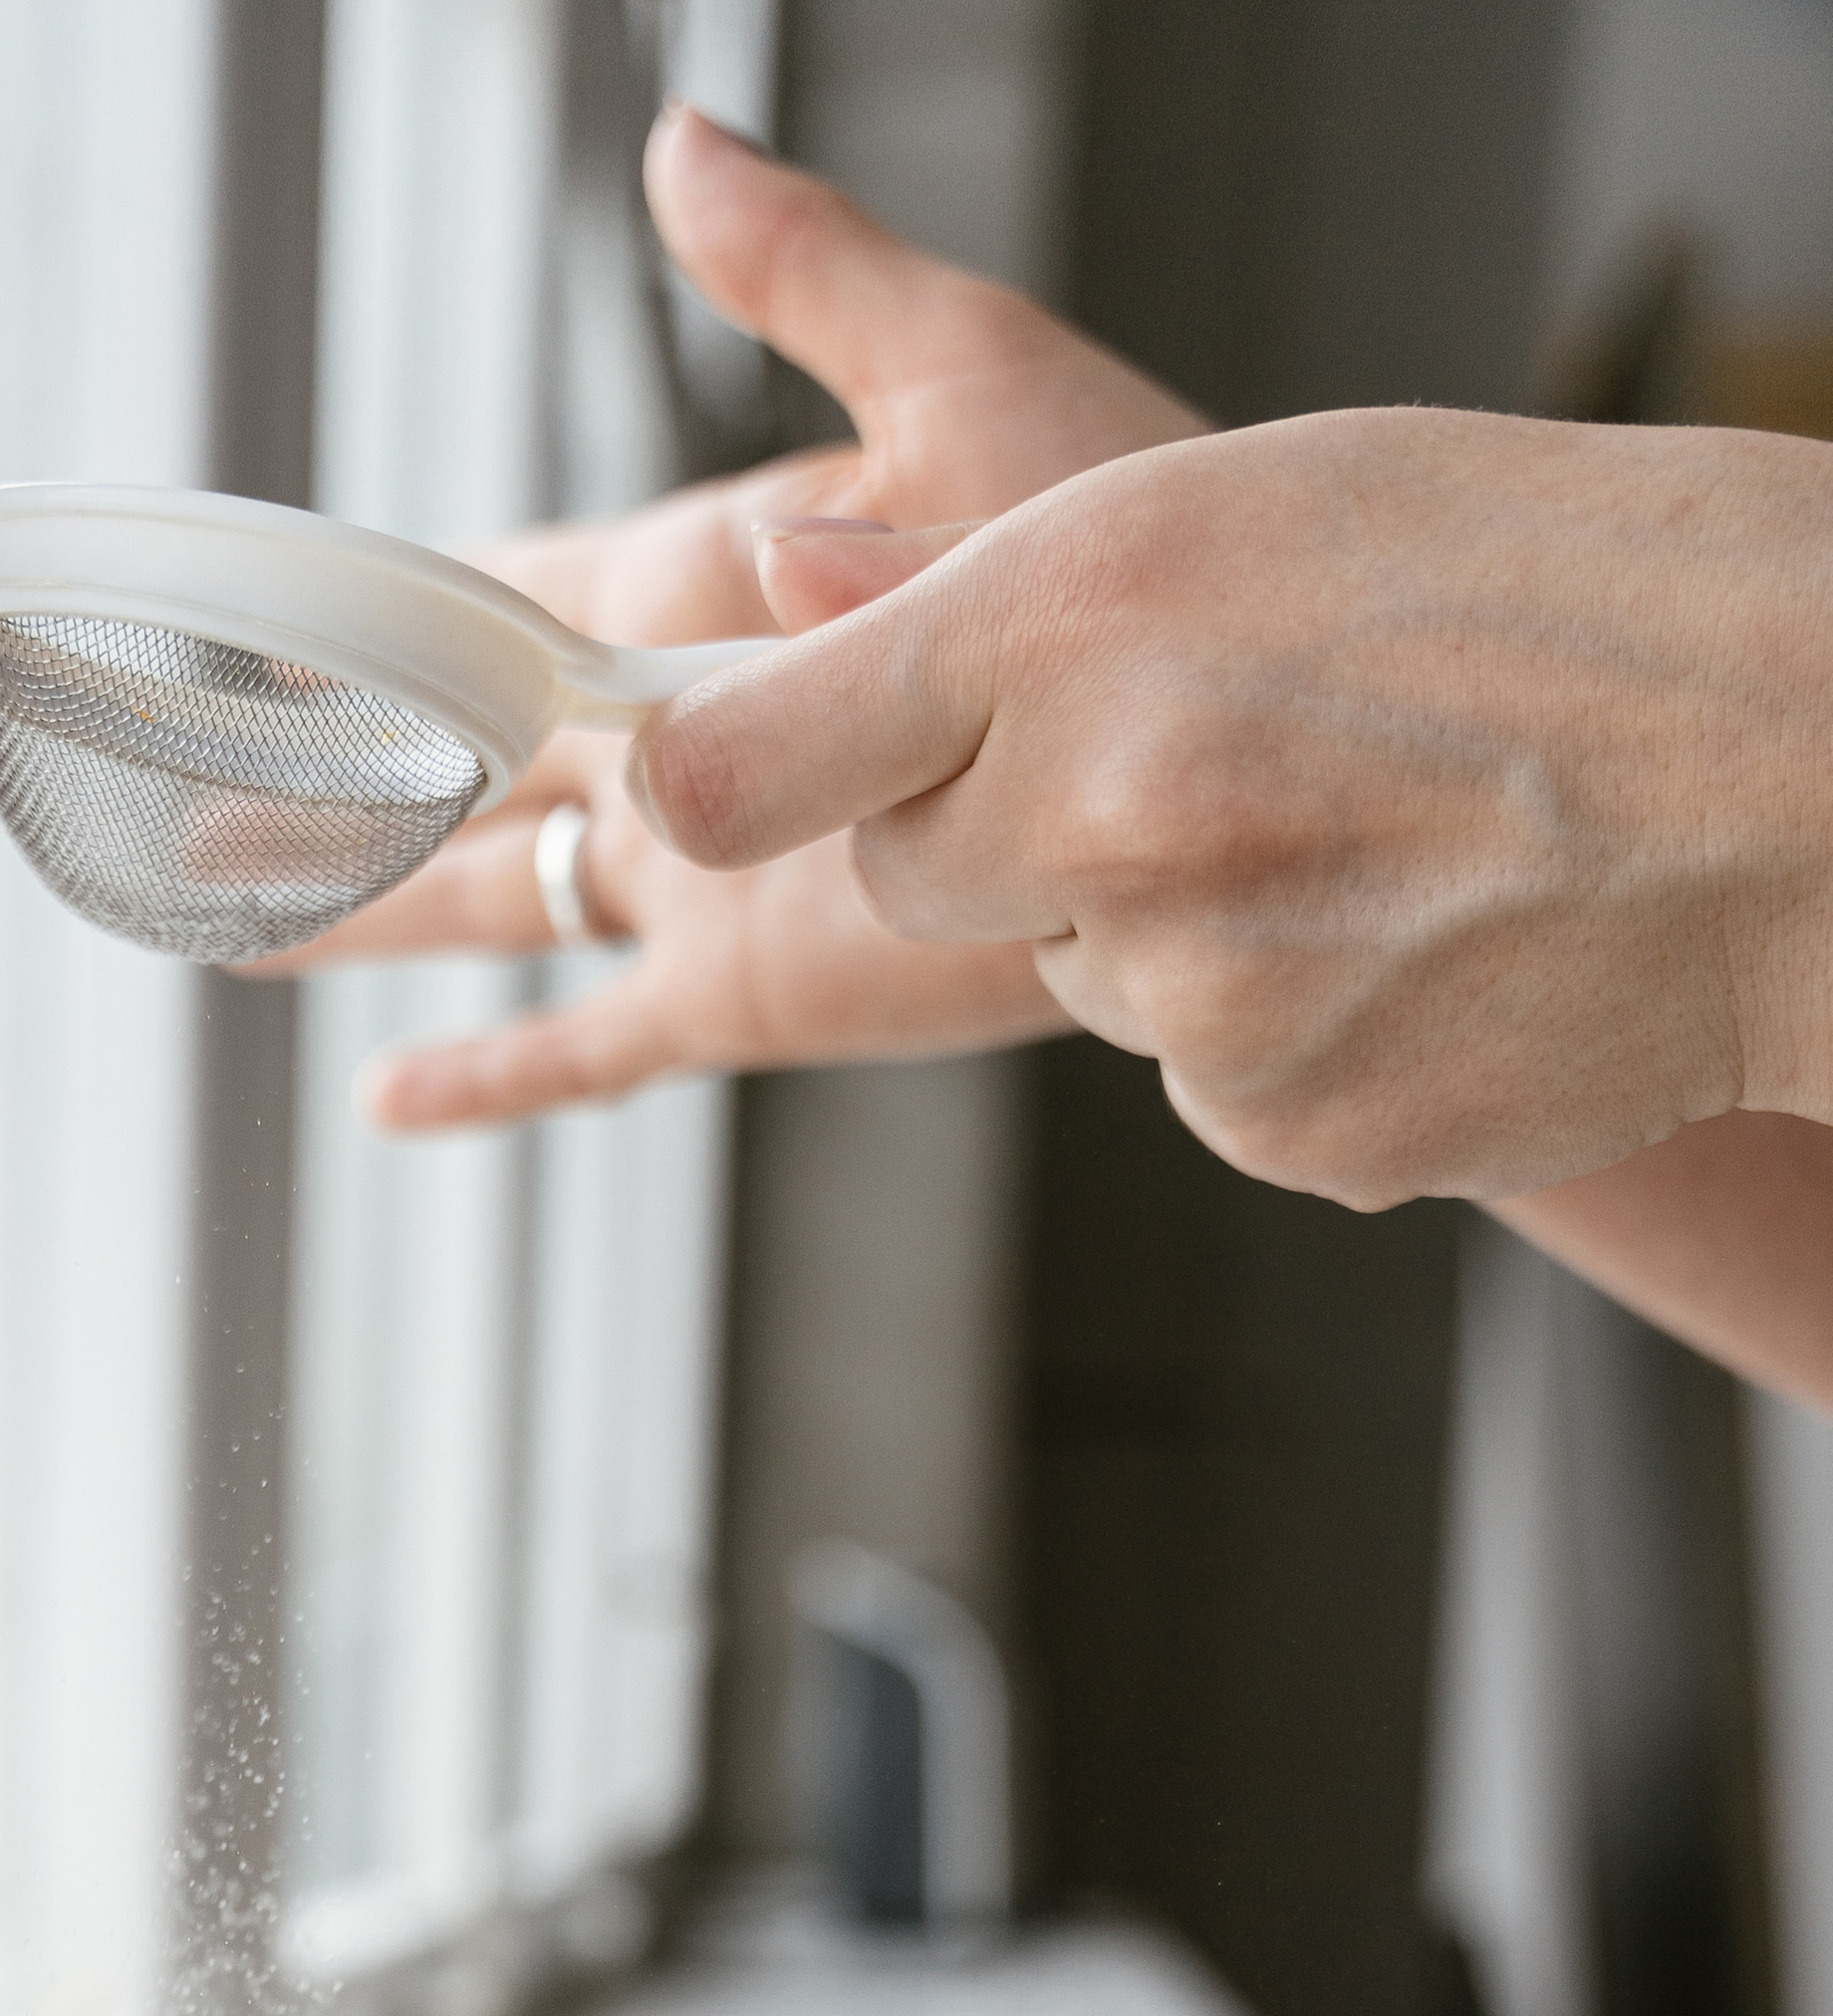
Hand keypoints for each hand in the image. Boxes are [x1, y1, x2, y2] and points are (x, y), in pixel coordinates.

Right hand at [262, 104, 1200, 1131]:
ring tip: (224, 914)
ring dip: (352, 906)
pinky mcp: (744, 987)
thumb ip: (810, 281)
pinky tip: (392, 1101)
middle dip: (328, 761)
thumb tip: (680, 151)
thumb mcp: (960, 374)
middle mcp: (677, 739)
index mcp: (703, 588)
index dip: (394, 603)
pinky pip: (589, 1044)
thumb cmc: (1141, 542)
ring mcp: (702, 872)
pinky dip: (494, 1077)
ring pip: (481, 896)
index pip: (508, 589)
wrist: (1241, 740)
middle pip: (453, 757)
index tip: (278, 604)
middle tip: (179, 769)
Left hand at [633, 407, 1832, 1208]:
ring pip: (1087, 981)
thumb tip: (791, 588)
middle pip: (909, 879)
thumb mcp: (1264, 495)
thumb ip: (995, 577)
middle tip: (1190, 757)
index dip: (709, 783)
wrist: (1806, 780)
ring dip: (1170, 929)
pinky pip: (1210, 1086)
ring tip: (1363, 835)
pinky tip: (1411, 941)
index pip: (749, 752)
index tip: (686, 793)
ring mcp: (1190, 989)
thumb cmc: (1566, 603)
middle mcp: (1105, 802)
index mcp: (1080, 604)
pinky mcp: (1274, 1127)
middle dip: (1002, 835)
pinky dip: (1281, 1034)